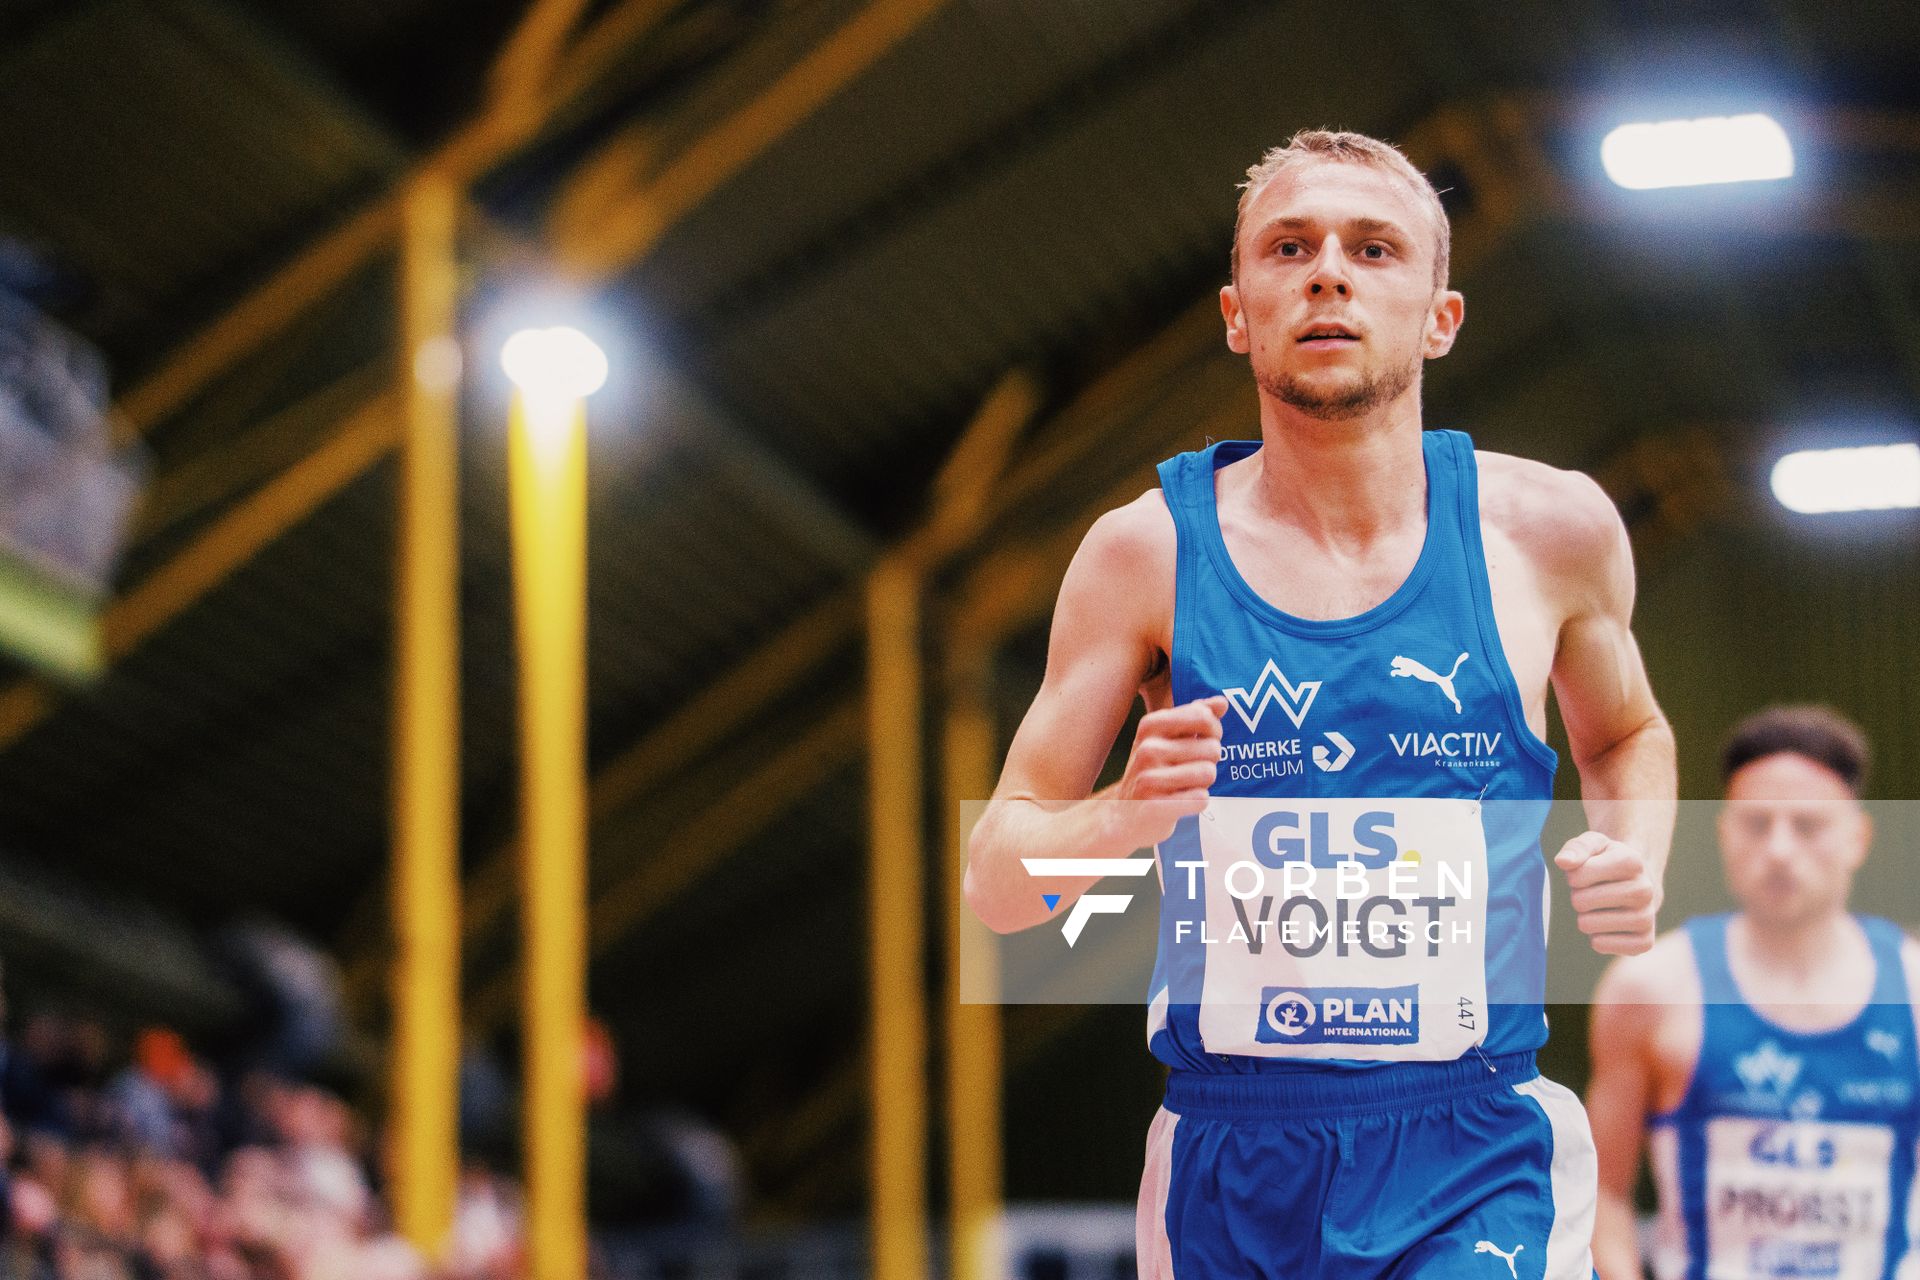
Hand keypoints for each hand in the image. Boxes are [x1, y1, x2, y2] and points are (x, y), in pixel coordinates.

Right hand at [1102, 695, 1225, 847]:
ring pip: (1209, 773)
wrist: (1124, 814)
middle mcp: (1147, 749)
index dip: (1213, 731)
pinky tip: (1179, 801)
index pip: (1204, 716)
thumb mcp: (1166, 737)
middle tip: (1188, 769)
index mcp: (1150, 726)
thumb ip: (1195, 716)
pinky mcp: (1155, 806)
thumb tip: (1222, 702)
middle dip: (1208, 761)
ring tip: (1183, 786)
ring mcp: (1149, 778)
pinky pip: (1201, 798)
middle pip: (1213, 748)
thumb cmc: (1152, 770)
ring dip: (1203, 783)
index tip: (1202, 740)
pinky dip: (1197, 802)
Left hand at [1554, 831, 1658, 954]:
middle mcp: (1645, 890)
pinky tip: (1605, 927)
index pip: (1577, 876)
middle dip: (1578, 897)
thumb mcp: (1592, 844)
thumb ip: (1576, 848)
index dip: (1573, 876)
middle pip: (1580, 901)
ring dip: (1585, 918)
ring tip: (1600, 908)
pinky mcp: (1645, 941)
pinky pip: (1601, 945)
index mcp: (1632, 861)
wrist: (1635, 884)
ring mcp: (1647, 917)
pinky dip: (1595, 938)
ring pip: (1588, 925)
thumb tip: (1563, 862)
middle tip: (1594, 892)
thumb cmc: (1606, 861)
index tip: (1587, 872)